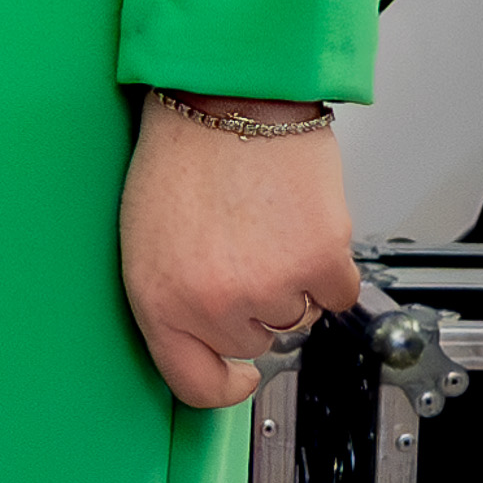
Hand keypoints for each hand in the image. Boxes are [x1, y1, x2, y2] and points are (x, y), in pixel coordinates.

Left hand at [118, 98, 353, 409]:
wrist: (227, 97)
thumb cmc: (183, 156)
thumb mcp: (146, 241)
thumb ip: (174, 302)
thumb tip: (210, 343)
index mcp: (157, 300)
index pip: (194, 383)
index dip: (221, 385)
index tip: (236, 377)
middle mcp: (211, 304)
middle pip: (253, 343)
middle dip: (249, 303)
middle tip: (238, 245)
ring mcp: (268, 288)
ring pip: (296, 317)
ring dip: (289, 281)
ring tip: (263, 226)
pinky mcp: (319, 264)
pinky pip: (336, 294)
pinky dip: (327, 265)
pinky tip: (297, 224)